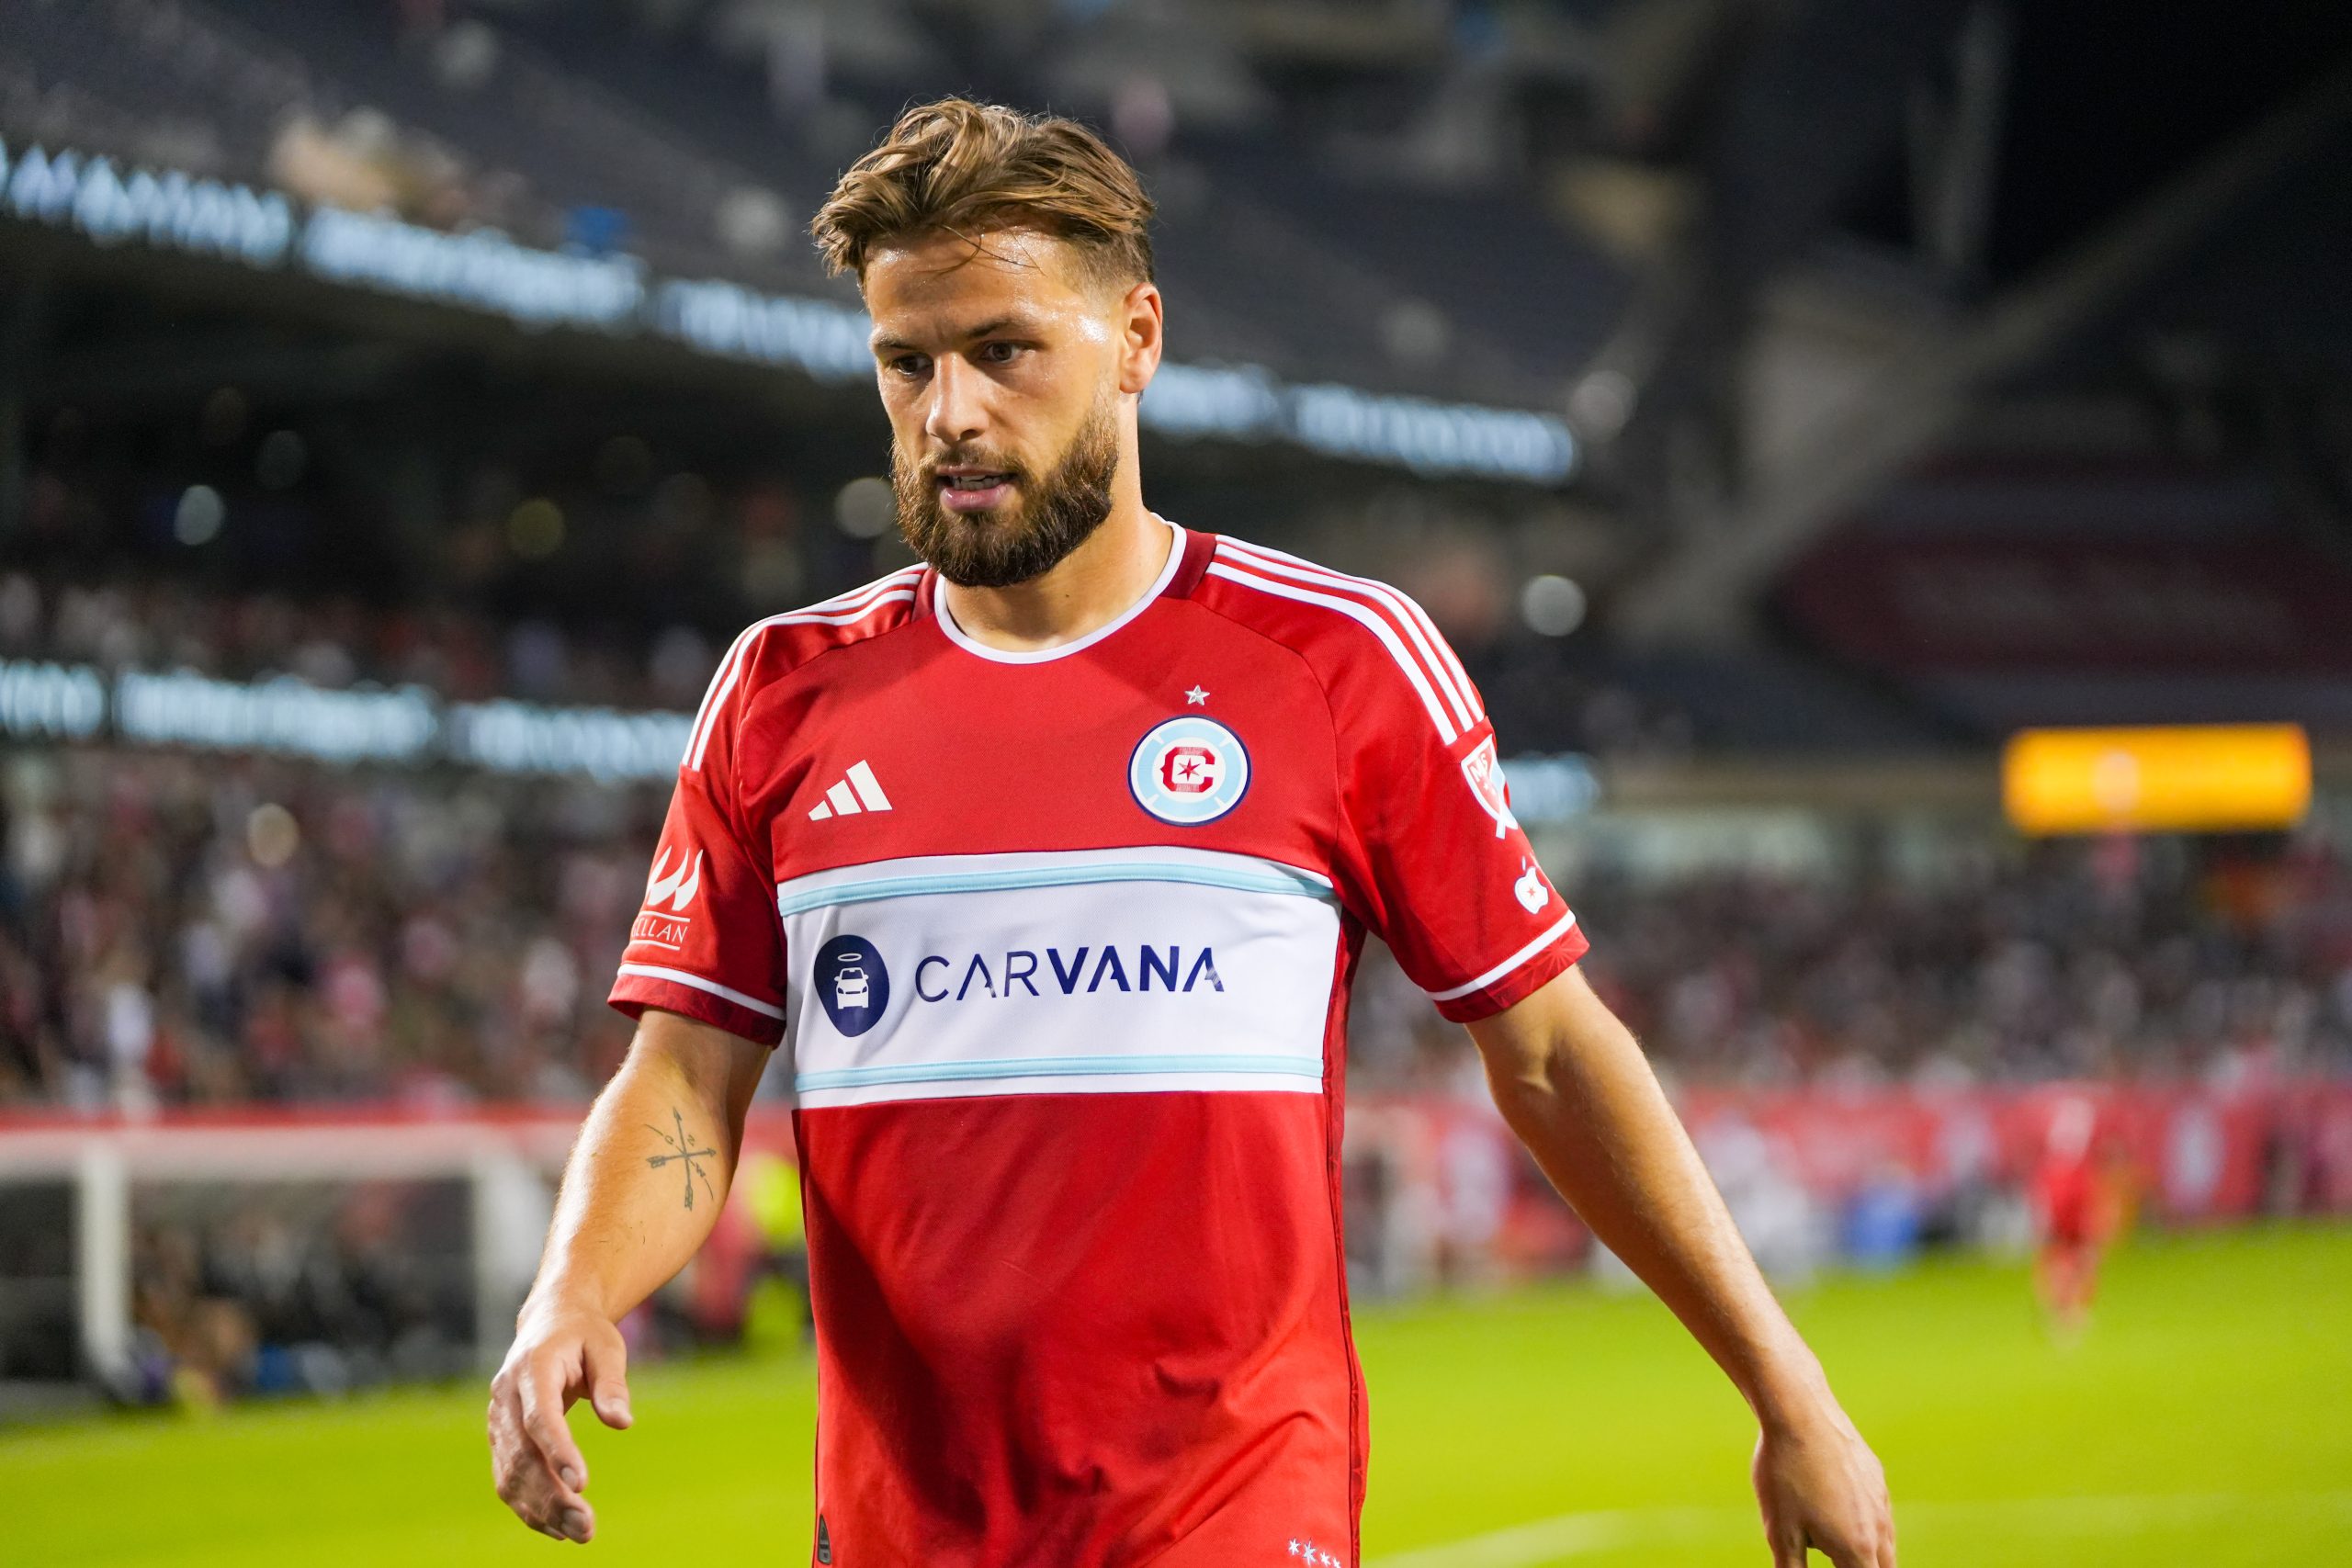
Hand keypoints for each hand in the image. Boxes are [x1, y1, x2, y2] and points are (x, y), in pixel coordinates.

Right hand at [487, 1299, 634, 1543]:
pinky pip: (508, 1478)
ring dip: (541, 1509)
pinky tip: (557, 1528)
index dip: (558, 1452)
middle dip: (552, 1495)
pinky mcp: (500, 1437)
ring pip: (511, 1474)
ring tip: (579, 1533)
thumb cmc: (584, 1334)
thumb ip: (611, 1383)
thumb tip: (621, 1422)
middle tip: (586, 1527)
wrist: (549, 1321)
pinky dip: (529, 1506)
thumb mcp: (607, 1346)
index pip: (540, 1417)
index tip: (582, 1484)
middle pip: (523, 1455)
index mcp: (532, 1368)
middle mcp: (506, 1397)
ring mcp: (498, 1419)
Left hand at [1751, 1398, 1894, 1566]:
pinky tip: (1839, 1515)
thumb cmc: (1784, 1474)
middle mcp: (1879, 1529)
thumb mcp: (1780, 1533)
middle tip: (1839, 1558)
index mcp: (1857, 1550)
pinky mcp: (1876, 1478)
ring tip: (1838, 1548)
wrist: (1798, 1412)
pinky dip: (1865, 1527)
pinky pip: (1877, 1514)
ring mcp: (1881, 1501)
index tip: (1837, 1567)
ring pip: (1884, 1544)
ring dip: (1866, 1556)